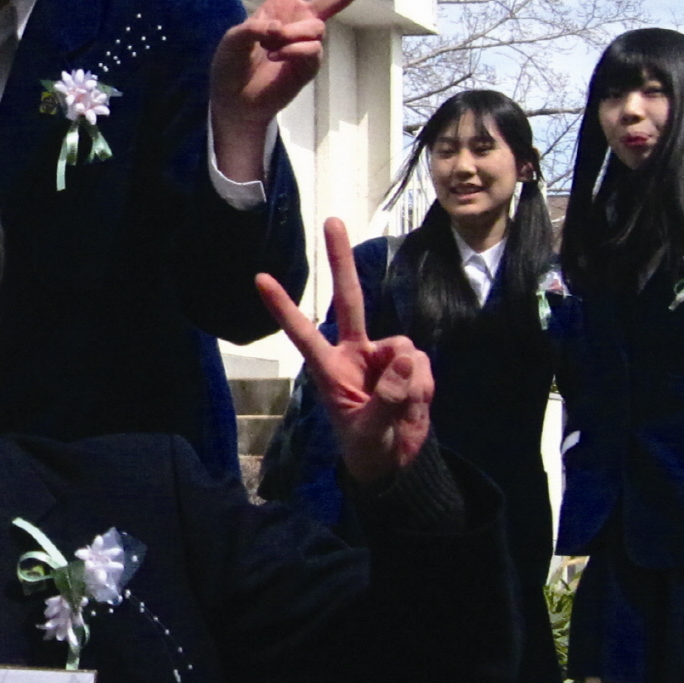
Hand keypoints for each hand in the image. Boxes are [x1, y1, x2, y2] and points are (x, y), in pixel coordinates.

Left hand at [209, 0, 393, 182]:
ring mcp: (309, 42)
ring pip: (316, 28)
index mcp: (281, 4)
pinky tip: (278, 59)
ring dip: (290, 36)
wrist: (237, 101)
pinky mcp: (312, 63)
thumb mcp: (232, 40)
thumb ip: (251, 28)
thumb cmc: (231, 67)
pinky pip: (312, 49)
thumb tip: (277, 27)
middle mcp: (300, 19)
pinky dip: (292, 52)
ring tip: (270, 48)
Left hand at [257, 218, 433, 486]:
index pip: (303, 333)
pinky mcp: (410, 364)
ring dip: (409, 381)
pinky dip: (423, 386)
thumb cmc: (369, 447)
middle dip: (341, 261)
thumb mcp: (370, 432)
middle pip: (349, 299)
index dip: (284, 307)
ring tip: (401, 408)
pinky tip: (415, 403)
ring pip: (403, 348)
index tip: (260, 278)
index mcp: (330, 369)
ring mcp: (383, 356)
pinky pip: (422, 364)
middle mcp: (354, 352)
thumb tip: (405, 359)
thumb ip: (387, 399)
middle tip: (332, 220)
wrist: (397, 462)